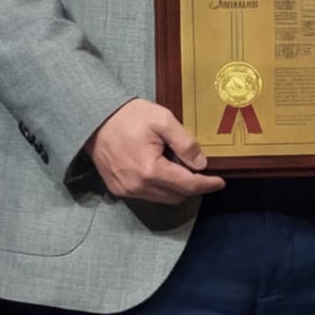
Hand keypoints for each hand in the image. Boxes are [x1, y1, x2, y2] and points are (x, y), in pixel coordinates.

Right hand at [89, 98, 222, 204]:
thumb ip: (185, 143)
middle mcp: (137, 185)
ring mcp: (125, 190)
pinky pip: (148, 196)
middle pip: (177, 196)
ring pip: (163, 198)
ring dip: (177, 188)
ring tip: (179, 168)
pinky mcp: (118, 189)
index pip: (188, 186)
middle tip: (200, 171)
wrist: (93, 119)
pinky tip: (162, 171)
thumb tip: (201, 164)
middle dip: (193, 186)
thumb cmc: (128, 116)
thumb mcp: (163, 120)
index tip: (220, 182)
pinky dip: (160, 188)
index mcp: (150, 170)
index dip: (207, 185)